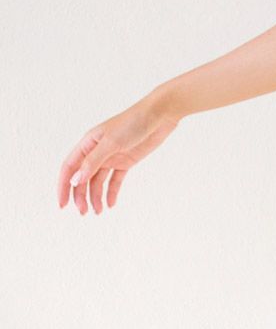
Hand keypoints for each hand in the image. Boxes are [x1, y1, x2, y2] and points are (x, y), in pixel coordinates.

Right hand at [57, 92, 181, 215]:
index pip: (69, 167)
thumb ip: (93, 162)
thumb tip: (75, 180)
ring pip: (98, 181)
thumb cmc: (133, 123)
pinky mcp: (126, 161)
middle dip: (81, 196)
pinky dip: (112, 192)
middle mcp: (96, 151)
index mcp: (88, 144)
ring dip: (95, 196)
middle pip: (83, 177)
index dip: (63, 186)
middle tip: (84, 213)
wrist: (159, 116)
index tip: (62, 205)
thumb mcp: (111, 143)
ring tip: (98, 212)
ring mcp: (111, 157)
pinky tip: (111, 204)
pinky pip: (115, 180)